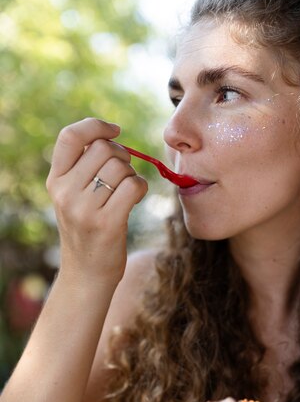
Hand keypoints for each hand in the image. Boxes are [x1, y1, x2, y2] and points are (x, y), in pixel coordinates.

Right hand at [47, 118, 147, 283]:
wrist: (86, 275)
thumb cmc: (88, 231)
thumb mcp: (73, 197)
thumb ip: (82, 168)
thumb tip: (111, 136)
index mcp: (55, 181)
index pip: (70, 136)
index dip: (95, 126)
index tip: (114, 130)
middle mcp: (65, 192)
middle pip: (104, 149)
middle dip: (122, 156)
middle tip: (123, 174)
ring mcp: (84, 209)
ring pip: (121, 167)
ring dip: (132, 175)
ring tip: (125, 192)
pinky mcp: (107, 223)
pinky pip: (133, 186)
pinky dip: (141, 188)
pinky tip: (134, 200)